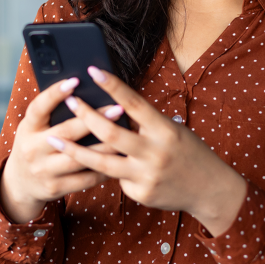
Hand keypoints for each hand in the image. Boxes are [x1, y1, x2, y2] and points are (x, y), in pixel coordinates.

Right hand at [0, 77, 115, 223]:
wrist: (20, 183)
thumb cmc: (35, 145)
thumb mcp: (34, 127)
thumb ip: (51, 113)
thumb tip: (83, 90)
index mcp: (27, 128)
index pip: (38, 107)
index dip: (55, 93)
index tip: (75, 80)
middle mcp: (32, 149)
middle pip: (66, 132)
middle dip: (94, 119)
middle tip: (118, 108)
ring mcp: (43, 170)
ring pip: (79, 157)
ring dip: (105, 146)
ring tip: (125, 134)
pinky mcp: (55, 187)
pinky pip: (84, 178)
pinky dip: (103, 168)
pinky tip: (117, 158)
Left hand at [52, 67, 246, 236]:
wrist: (210, 190)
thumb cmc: (189, 152)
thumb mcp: (173, 131)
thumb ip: (145, 124)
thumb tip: (114, 109)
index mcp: (165, 129)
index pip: (134, 102)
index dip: (112, 86)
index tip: (92, 71)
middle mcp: (155, 151)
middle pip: (111, 133)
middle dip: (85, 116)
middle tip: (69, 102)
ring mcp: (146, 175)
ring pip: (102, 162)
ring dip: (75, 150)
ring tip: (54, 140)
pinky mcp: (140, 193)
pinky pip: (117, 179)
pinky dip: (113, 171)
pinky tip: (116, 168)